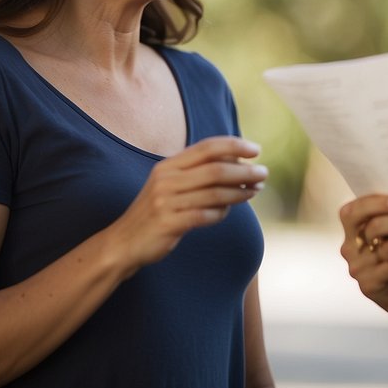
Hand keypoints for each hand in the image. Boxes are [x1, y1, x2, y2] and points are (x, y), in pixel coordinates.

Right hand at [110, 136, 265, 271]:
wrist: (123, 242)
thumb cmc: (157, 211)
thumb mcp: (171, 185)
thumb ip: (198, 173)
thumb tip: (239, 163)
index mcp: (169, 165)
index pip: (207, 147)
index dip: (234, 145)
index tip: (256, 150)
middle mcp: (166, 179)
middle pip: (216, 169)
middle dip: (245, 170)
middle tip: (264, 174)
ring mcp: (166, 201)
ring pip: (215, 193)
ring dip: (240, 192)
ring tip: (255, 190)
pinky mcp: (168, 223)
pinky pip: (205, 215)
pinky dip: (221, 213)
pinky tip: (228, 212)